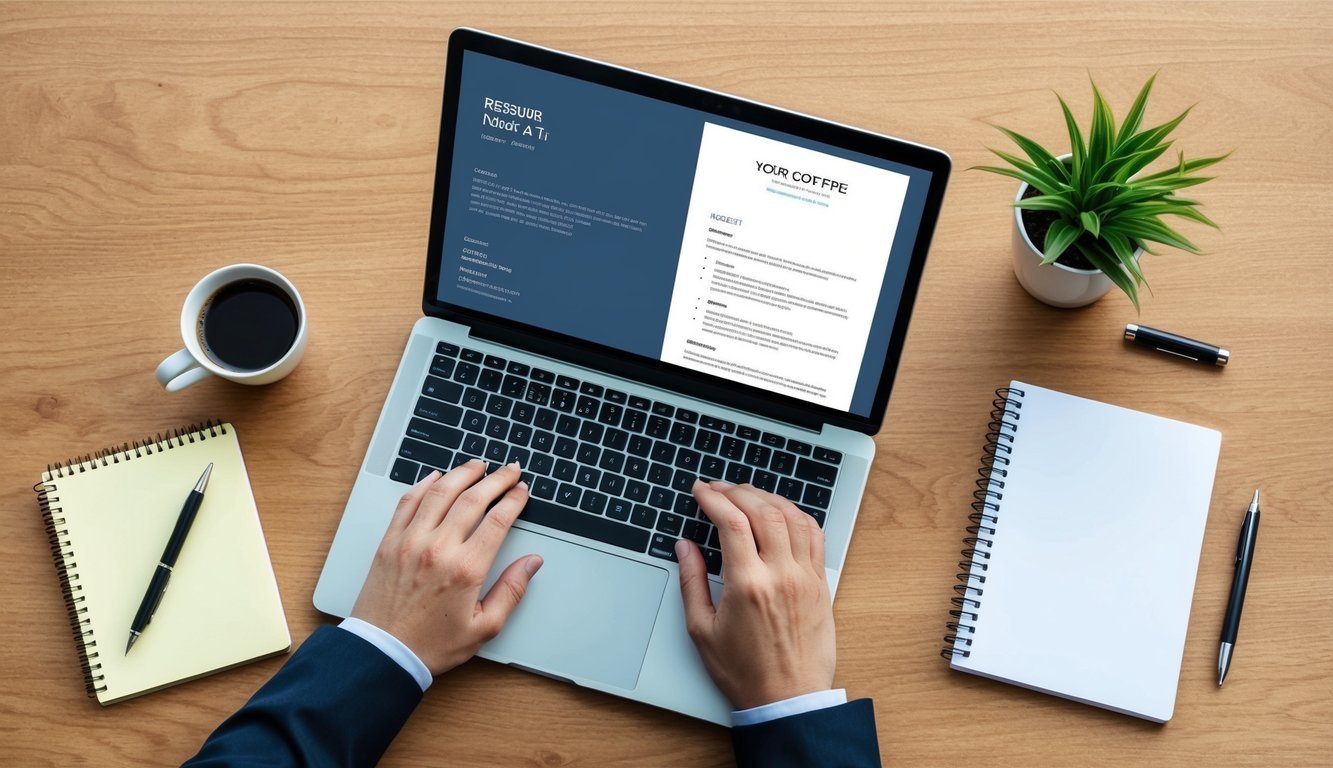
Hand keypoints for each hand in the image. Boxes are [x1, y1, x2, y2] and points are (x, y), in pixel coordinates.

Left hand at [350, 460, 542, 674]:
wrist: (382, 653)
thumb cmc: (431, 644)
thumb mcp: (484, 627)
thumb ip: (512, 590)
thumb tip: (533, 562)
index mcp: (466, 569)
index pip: (498, 519)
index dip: (514, 499)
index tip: (522, 490)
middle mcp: (438, 548)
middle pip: (473, 498)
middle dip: (496, 479)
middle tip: (509, 470)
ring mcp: (410, 541)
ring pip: (440, 491)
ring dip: (462, 473)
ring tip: (478, 465)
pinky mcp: (389, 542)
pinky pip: (408, 502)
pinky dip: (424, 484)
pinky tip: (437, 477)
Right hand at [675, 480, 835, 709]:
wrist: (788, 698)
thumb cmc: (745, 671)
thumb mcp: (702, 630)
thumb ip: (691, 582)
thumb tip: (684, 547)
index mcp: (748, 585)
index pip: (731, 522)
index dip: (713, 498)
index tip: (700, 492)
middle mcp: (781, 575)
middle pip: (762, 510)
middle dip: (737, 491)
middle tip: (718, 489)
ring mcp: (806, 577)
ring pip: (792, 516)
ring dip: (767, 497)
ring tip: (746, 494)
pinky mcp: (821, 583)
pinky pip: (814, 535)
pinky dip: (797, 515)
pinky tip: (781, 512)